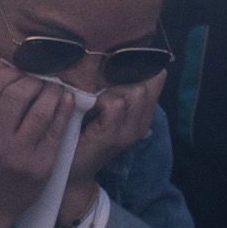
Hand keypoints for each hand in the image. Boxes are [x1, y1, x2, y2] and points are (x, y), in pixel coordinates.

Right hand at [0, 68, 76, 227]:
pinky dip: (64, 110)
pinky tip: (66, 101)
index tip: (19, 74)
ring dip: (52, 92)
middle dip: (34, 80)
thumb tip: (0, 63)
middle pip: (19, 92)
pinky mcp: (41, 165)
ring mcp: (20, 153)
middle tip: (41, 81)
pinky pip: (57, 130)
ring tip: (55, 89)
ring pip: (42, 109)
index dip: (10, 72)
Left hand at [58, 71, 158, 223]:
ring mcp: (130, 131)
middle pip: (147, 81)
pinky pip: (115, 104)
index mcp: (142, 112)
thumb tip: (108, 55)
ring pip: (134, 91)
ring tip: (91, 99)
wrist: (70, 172)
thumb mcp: (100, 107)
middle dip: (122, 76)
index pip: (156, 77)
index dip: (138, 66)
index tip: (115, 64)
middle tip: (98, 84)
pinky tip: (86, 108)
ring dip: (109, 89)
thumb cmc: (80, 135)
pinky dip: (99, 101)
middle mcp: (142, 121)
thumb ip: (110, 87)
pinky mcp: (113, 137)